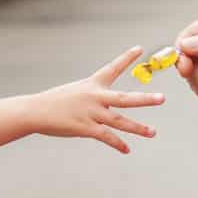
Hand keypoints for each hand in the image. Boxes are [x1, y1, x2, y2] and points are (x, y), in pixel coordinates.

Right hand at [33, 46, 164, 152]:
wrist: (34, 111)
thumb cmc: (53, 102)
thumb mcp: (74, 92)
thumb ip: (91, 97)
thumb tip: (103, 104)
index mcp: (92, 84)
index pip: (112, 68)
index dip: (126, 58)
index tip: (140, 48)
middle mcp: (95, 97)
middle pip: (125, 98)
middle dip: (145, 99)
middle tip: (162, 99)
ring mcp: (91, 113)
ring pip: (120, 121)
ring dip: (138, 128)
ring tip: (153, 132)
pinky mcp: (85, 128)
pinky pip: (106, 137)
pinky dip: (118, 144)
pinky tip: (127, 149)